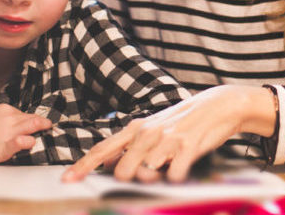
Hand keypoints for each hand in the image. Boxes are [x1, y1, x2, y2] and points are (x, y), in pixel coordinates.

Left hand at [62, 85, 275, 183]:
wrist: (218, 105)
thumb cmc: (183, 120)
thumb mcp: (152, 128)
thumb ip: (128, 146)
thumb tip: (107, 164)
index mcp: (135, 129)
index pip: (101, 150)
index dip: (82, 166)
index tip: (66, 180)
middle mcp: (146, 133)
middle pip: (122, 171)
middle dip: (131, 180)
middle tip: (150, 172)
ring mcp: (166, 140)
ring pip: (145, 174)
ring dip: (156, 179)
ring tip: (170, 165)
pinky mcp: (186, 146)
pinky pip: (174, 176)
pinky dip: (177, 178)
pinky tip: (184, 166)